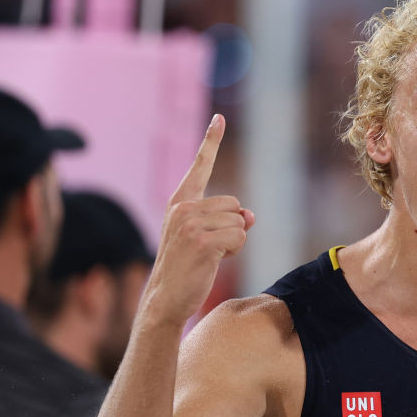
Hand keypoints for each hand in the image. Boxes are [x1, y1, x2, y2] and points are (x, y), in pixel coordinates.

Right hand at [141, 115, 254, 325]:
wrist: (166, 298)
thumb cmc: (187, 268)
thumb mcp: (205, 238)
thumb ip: (226, 221)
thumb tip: (250, 215)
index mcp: (179, 202)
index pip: (200, 167)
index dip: (211, 141)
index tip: (220, 118)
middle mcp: (183, 208)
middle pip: (235, 205)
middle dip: (233, 228)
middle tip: (210, 248)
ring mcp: (190, 224)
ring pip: (240, 222)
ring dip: (234, 242)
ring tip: (209, 256)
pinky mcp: (202, 241)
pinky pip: (240, 237)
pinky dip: (235, 251)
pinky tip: (214, 262)